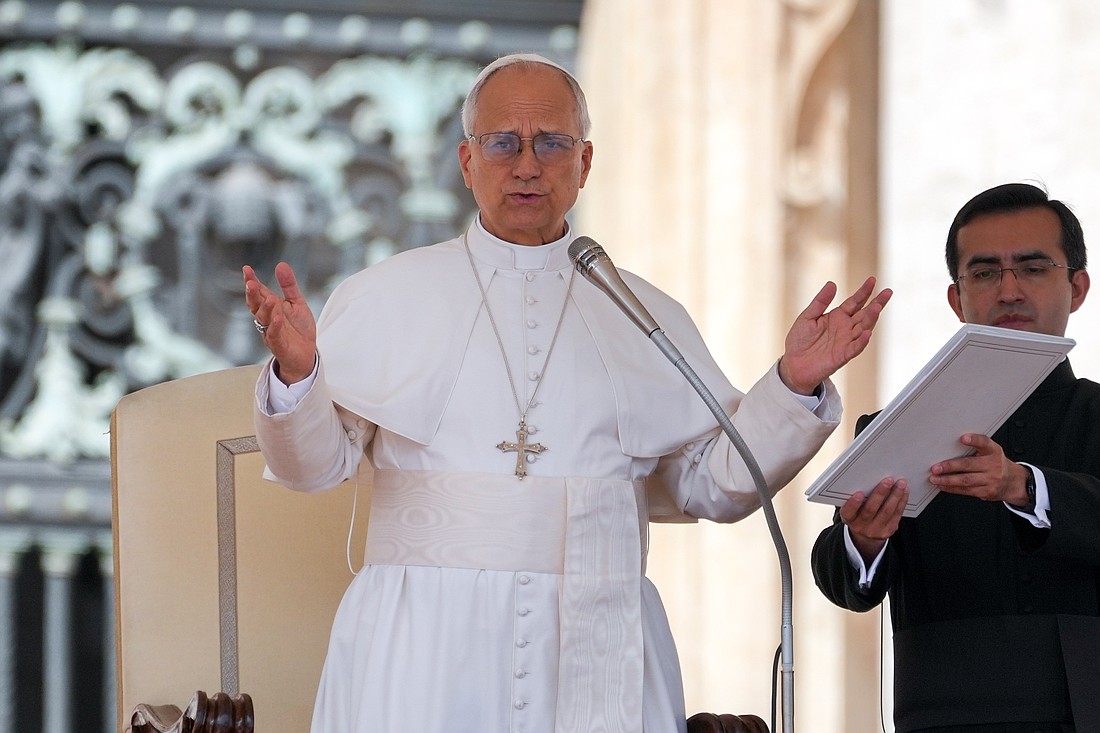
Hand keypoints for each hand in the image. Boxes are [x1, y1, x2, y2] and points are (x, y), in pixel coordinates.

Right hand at [243, 262, 316, 384]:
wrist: (306, 354)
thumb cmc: (298, 329)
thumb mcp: (296, 302)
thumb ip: (289, 285)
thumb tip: (281, 265)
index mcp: (271, 307)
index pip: (259, 292)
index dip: (252, 281)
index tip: (246, 269)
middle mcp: (267, 319)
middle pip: (256, 305)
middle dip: (252, 294)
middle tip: (250, 283)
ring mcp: (271, 332)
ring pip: (264, 319)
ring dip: (265, 309)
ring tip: (269, 298)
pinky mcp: (279, 345)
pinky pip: (275, 335)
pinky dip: (275, 327)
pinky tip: (277, 318)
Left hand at [778, 277, 891, 394]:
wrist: (793, 364)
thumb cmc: (799, 341)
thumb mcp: (807, 316)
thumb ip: (820, 302)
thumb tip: (832, 284)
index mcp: (837, 317)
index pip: (855, 302)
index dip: (864, 291)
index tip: (872, 280)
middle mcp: (845, 328)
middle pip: (865, 313)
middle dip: (876, 303)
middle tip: (887, 292)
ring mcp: (845, 342)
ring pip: (863, 328)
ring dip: (871, 319)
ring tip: (877, 307)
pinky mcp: (842, 355)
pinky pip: (854, 348)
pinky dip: (861, 341)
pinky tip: (867, 333)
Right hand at [839, 477, 907, 562]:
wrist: (866, 534)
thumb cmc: (858, 515)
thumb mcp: (852, 508)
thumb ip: (856, 497)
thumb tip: (869, 479)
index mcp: (849, 519)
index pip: (848, 512)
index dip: (853, 503)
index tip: (859, 493)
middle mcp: (861, 526)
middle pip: (870, 509)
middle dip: (880, 493)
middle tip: (888, 480)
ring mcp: (875, 530)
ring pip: (887, 511)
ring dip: (895, 495)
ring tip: (900, 483)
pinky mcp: (889, 530)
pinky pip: (897, 515)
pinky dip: (901, 501)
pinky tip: (904, 492)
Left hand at [929, 433, 1031, 506]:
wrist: (1013, 482)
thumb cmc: (996, 463)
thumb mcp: (991, 452)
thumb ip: (976, 447)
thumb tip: (949, 445)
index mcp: (993, 451)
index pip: (985, 443)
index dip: (974, 440)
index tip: (963, 438)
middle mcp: (993, 465)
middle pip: (969, 464)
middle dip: (950, 466)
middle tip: (935, 468)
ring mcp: (990, 480)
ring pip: (966, 480)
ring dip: (947, 480)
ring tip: (935, 478)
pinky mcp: (986, 492)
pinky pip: (966, 490)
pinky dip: (952, 488)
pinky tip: (942, 485)